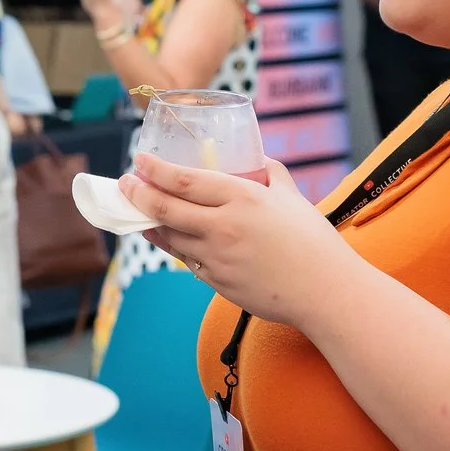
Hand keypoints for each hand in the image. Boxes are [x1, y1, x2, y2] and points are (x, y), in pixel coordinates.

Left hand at [119, 154, 343, 326]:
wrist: (324, 291)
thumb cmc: (313, 241)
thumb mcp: (291, 196)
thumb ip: (270, 173)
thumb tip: (255, 158)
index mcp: (242, 198)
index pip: (184, 180)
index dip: (155, 170)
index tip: (140, 161)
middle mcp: (223, 227)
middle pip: (165, 209)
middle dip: (137, 195)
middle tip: (125, 184)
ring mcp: (217, 257)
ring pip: (170, 237)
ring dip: (149, 223)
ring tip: (138, 210)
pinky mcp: (217, 282)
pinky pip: (188, 260)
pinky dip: (175, 246)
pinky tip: (168, 238)